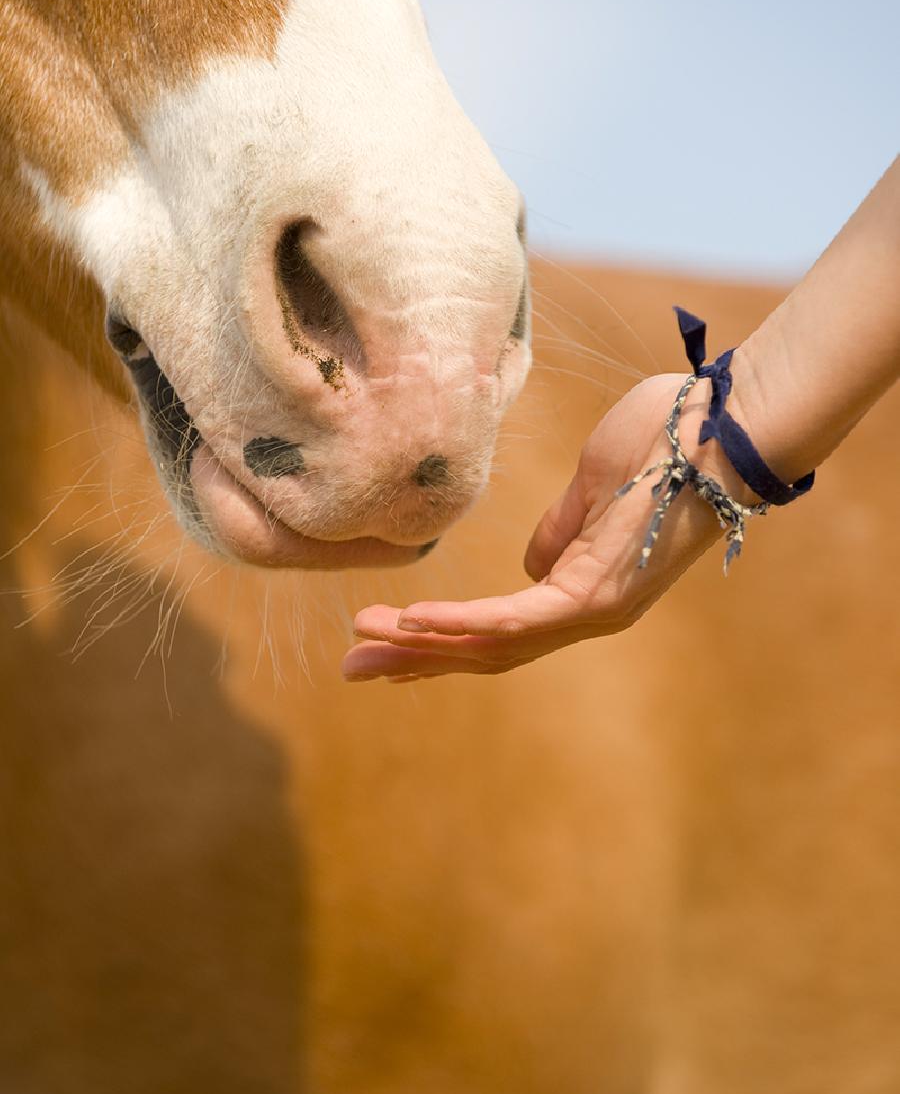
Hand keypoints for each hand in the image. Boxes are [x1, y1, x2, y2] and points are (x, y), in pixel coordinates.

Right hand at [343, 373, 742, 682]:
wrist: (721, 424)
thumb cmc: (667, 439)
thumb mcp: (593, 484)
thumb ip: (560, 530)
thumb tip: (531, 564)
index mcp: (587, 587)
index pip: (502, 628)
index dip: (442, 639)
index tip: (387, 640)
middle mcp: (589, 612)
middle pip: (487, 651)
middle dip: (416, 659)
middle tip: (352, 669)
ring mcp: (594, 609)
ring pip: (493, 645)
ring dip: (424, 645)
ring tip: (365, 646)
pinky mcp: (597, 596)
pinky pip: (515, 619)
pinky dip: (461, 624)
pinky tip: (414, 622)